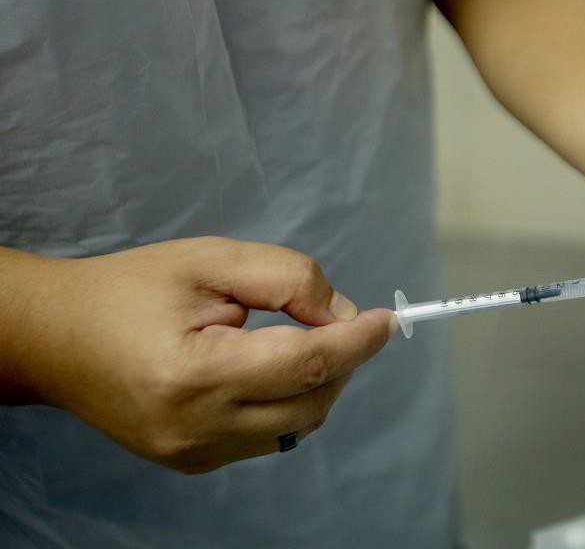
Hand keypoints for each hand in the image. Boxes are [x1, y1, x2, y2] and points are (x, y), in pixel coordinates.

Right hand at [6, 237, 394, 472]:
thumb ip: (286, 279)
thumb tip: (343, 315)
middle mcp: (198, 429)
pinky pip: (270, 435)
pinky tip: (269, 369)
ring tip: (298, 340)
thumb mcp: (210, 260)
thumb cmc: (129, 290)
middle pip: (312, 401)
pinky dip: (289, 402)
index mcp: (195, 375)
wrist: (57, 338)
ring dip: (318, 383)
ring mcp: (195, 454)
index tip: (388, 321)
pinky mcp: (194, 462)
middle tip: (341, 321)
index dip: (357, 341)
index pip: (306, 364)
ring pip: (298, 424)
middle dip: (342, 360)